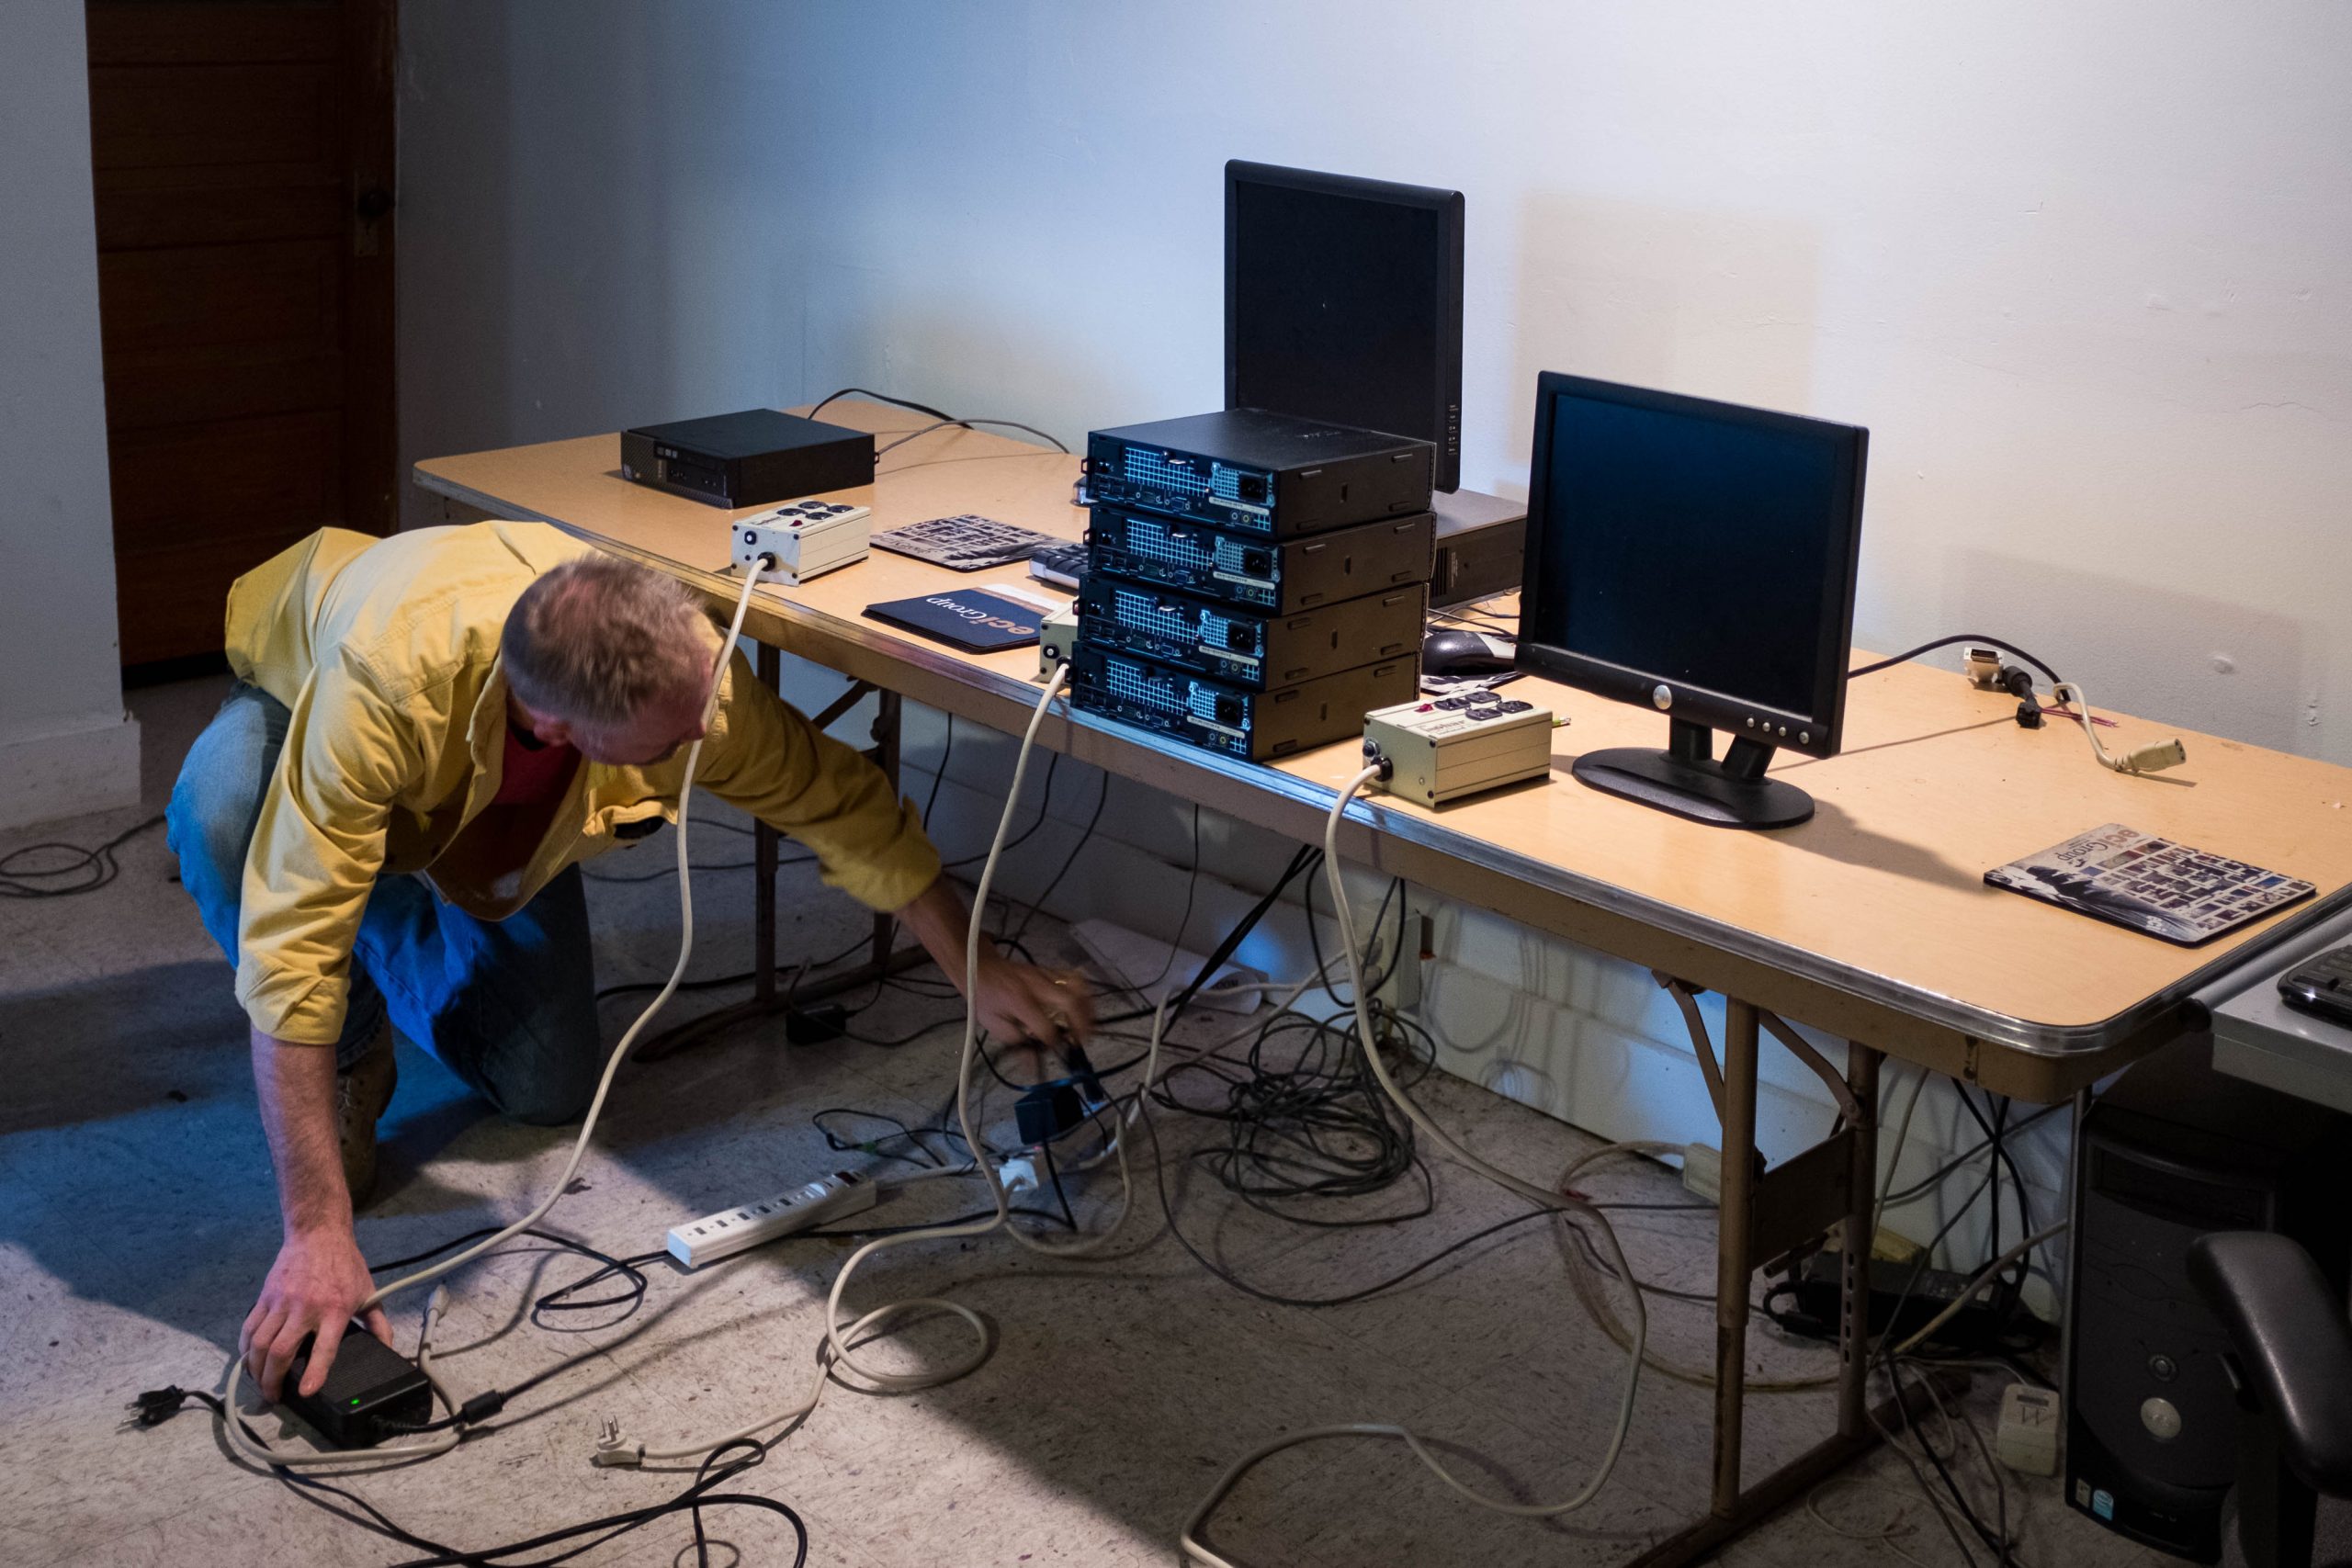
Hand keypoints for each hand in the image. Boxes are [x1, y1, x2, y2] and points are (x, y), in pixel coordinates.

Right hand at [241, 1226, 391, 1401]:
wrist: (318, 1234)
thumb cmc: (345, 1265)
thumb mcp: (369, 1293)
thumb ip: (378, 1324)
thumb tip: (387, 1349)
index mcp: (335, 1310)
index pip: (324, 1347)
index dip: (314, 1372)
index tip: (306, 1392)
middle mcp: (306, 1308)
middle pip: (280, 1350)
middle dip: (272, 1380)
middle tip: (274, 1397)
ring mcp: (282, 1302)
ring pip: (259, 1343)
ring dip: (255, 1369)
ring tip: (260, 1383)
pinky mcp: (265, 1297)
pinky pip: (249, 1328)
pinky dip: (245, 1348)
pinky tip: (248, 1360)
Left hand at [968, 954, 1093, 1047]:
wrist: (981, 968)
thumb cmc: (986, 998)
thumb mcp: (993, 1024)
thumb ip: (1015, 1044)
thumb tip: (1033, 1066)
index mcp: (1018, 1001)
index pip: (1044, 1025)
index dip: (1053, 1042)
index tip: (1055, 1050)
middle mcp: (1036, 986)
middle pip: (1070, 1001)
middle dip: (1081, 1024)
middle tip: (1081, 1041)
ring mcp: (1046, 975)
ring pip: (1078, 987)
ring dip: (1087, 1009)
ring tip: (1086, 1026)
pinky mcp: (1051, 970)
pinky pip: (1076, 979)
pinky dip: (1084, 994)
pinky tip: (1082, 1008)